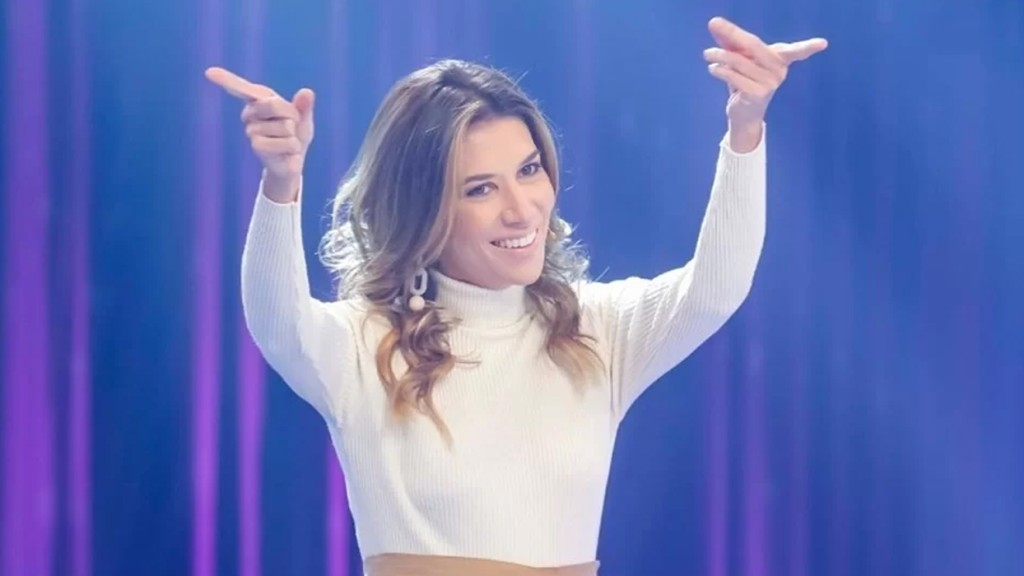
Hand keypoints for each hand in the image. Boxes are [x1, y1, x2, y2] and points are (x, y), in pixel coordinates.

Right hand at [204, 66, 315, 201]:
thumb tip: (307, 91)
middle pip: (273, 104)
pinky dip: (293, 148)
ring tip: (288, 141)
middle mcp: (250, 114)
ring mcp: (251, 131)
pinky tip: (287, 153)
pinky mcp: (257, 146)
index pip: (243, 89)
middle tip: (291, 126)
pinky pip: (285, 142)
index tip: (209, 72)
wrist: (292, 161)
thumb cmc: (296, 135)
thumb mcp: (303, 119)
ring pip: (284, 126)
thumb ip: (304, 106)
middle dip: (291, 115)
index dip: (227, 80)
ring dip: (294, 135)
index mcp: (260, 101)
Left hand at [703, 17, 826, 149]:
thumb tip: (715, 24)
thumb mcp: (739, 59)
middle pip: (754, 45)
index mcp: (780, 60)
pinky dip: (720, 70)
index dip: (808, 48)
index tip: (823, 44)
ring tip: (707, 53)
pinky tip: (713, 68)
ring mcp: (770, 84)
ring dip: (720, 55)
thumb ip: (730, 42)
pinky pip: (735, 76)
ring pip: (739, 61)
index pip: (796, 51)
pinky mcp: (757, 94)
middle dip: (733, 34)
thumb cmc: (744, 81)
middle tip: (714, 23)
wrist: (743, 113)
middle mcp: (779, 71)